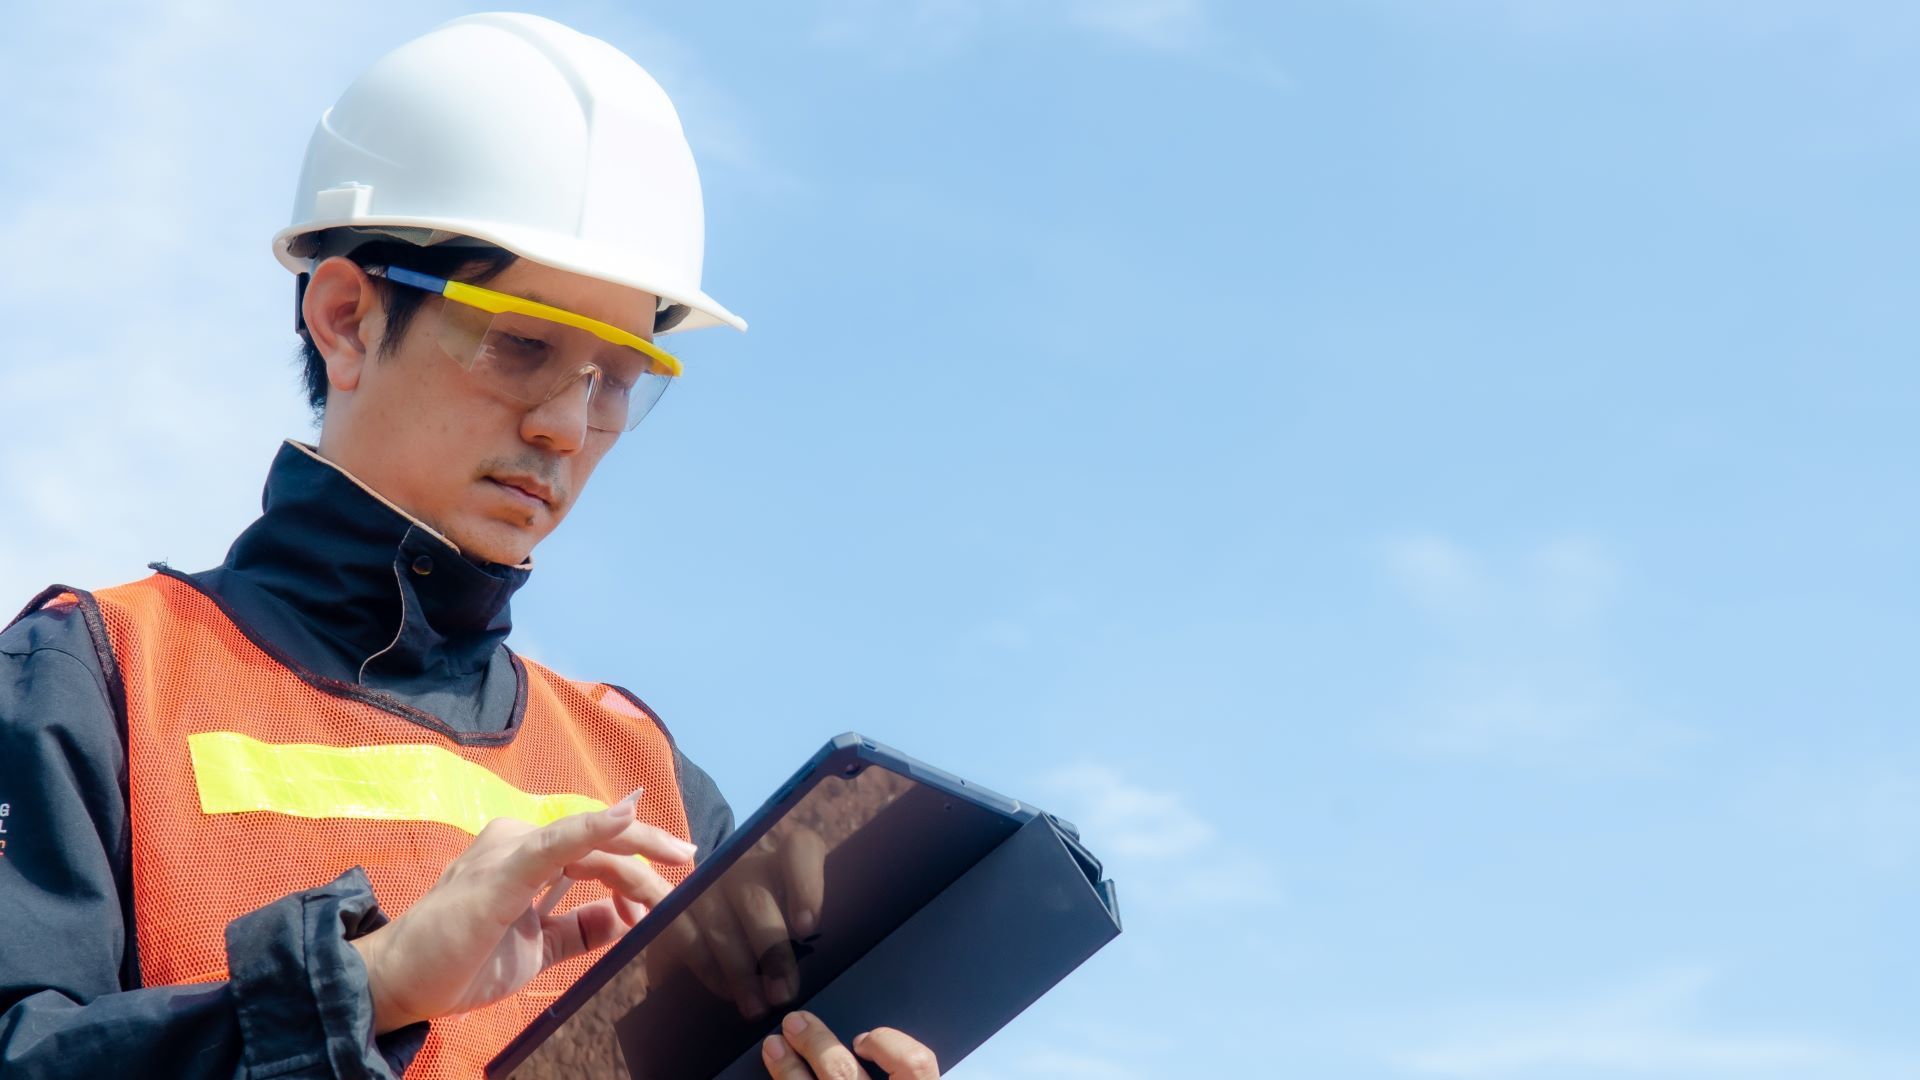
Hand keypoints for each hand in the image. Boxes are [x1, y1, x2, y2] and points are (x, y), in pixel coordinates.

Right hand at [349, 791, 696, 1032]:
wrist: (397, 983)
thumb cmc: (457, 962)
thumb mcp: (537, 947)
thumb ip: (579, 929)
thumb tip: (624, 918)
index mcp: (526, 855)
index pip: (596, 851)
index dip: (636, 867)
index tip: (670, 884)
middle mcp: (519, 841)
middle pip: (602, 842)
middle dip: (649, 857)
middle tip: (689, 864)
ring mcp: (510, 850)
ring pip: (592, 844)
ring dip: (636, 864)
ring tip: (666, 885)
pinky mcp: (503, 870)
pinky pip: (558, 843)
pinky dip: (594, 828)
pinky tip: (627, 818)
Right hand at [645, 823, 826, 1018]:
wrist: (715, 932)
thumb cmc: (770, 932)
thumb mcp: (793, 925)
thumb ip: (805, 935)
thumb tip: (818, 971)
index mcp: (781, 863)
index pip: (800, 848)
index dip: (806, 884)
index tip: (808, 927)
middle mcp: (741, 867)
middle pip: (757, 900)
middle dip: (772, 951)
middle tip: (783, 994)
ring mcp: (705, 886)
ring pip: (723, 925)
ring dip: (742, 972)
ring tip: (757, 1007)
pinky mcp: (674, 909)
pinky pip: (689, 939)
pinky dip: (709, 970)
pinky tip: (726, 992)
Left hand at [761, 1011, 938, 1078]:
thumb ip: (901, 1071)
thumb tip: (876, 1045)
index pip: (915, 1064)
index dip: (887, 1044)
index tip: (863, 1039)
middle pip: (845, 1072)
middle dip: (816, 1042)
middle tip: (797, 1022)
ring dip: (787, 1066)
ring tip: (775, 1045)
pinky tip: (776, 1073)